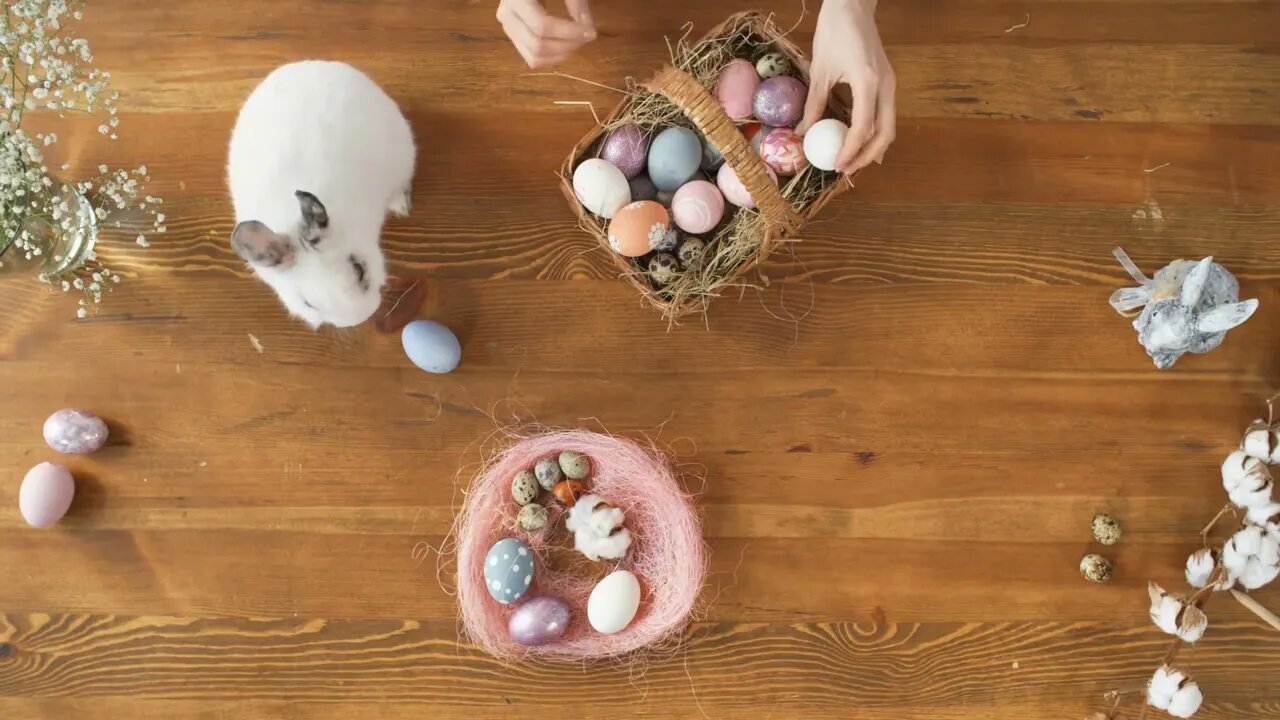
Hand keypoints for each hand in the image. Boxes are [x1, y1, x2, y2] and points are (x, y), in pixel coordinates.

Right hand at [497, 0, 595, 68]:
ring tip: (577, 41)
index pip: (542, 26)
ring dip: (561, 54)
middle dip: (568, 45)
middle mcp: (507, 16)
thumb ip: (577, 3)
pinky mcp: (514, 37)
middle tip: (587, 36)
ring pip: (535, 57)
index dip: (569, 33)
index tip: (591, 32)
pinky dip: (553, 57)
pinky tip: (566, 44)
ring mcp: (508, 29)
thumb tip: (588, 30)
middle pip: (538, 46)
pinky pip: (533, 59)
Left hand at [799, 0, 894, 173]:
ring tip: (855, 162)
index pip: (864, 126)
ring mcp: (890, 83)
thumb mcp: (819, 71)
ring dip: (874, 147)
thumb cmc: (834, 33)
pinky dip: (876, 132)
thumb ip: (814, 104)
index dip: (851, 149)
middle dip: (867, 155)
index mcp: (868, 82)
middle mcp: (885, 85)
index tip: (837, 164)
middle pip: (885, 132)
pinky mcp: (887, 81)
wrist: (853, 6)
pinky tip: (863, 143)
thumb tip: (802, 133)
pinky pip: (886, 114)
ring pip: (890, 125)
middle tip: (847, 169)